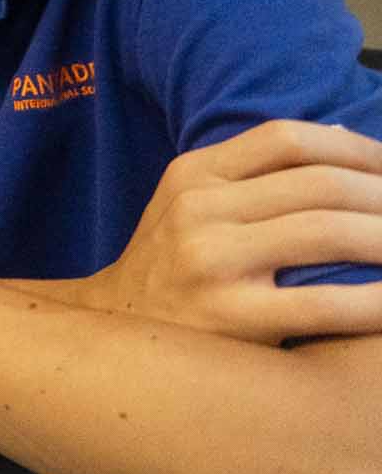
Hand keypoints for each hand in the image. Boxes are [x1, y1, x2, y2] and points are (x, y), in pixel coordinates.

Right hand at [84, 120, 381, 341]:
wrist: (118, 333)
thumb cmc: (172, 267)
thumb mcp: (192, 205)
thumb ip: (255, 175)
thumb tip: (346, 141)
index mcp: (193, 175)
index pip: (288, 140)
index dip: (357, 149)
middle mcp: (198, 210)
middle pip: (319, 184)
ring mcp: (211, 263)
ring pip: (328, 232)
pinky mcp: (230, 318)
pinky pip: (324, 303)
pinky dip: (378, 300)